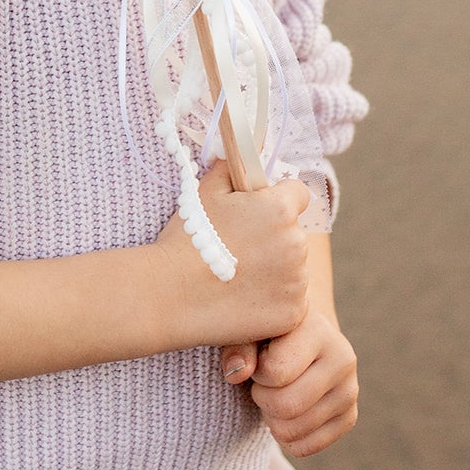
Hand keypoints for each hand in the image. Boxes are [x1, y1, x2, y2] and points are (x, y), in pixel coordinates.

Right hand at [152, 167, 309, 350]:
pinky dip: (273, 301)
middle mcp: (297, 244)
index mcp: (280, 209)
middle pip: (294, 233)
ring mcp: (297, 283)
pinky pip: (291, 301)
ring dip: (275, 270)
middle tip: (239, 249)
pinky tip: (244, 299)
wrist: (171, 294)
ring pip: (294, 268)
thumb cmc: (188, 239)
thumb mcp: (206, 191)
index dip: (277, 200)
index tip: (257, 213)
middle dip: (274, 237)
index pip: (298, 194)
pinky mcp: (292, 314)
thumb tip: (243, 154)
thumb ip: (233, 168)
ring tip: (237, 277)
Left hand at [235, 307, 359, 457]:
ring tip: (273, 394)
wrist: (299, 338)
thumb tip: (236, 373)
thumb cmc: (268, 333)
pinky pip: (307, 447)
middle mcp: (342, 359)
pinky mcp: (349, 418)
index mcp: (318, 329)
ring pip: (294, 431)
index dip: (257, 372)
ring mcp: (349, 391)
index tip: (259, 360)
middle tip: (261, 383)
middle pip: (287, 406)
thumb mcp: (250, 331)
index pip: (276, 371)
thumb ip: (238, 347)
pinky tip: (285, 413)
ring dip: (272, 419)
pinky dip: (287, 438)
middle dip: (263, 398)